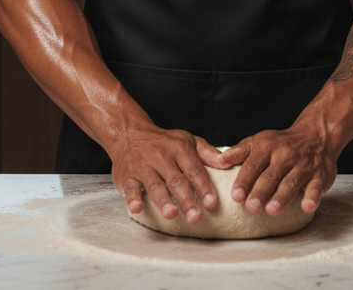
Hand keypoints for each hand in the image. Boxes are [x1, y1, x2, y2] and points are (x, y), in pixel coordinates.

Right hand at [108, 123, 232, 223]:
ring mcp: (142, 166)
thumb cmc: (163, 142)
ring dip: (163, 200)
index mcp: (179, 148)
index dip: (203, 186)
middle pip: (176, 180)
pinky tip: (137, 208)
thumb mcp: (186, 140)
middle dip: (186, 199)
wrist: (129, 133)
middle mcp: (161, 156)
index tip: (211, 203)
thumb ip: (207, 152)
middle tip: (196, 217)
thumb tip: (226, 162)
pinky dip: (133, 198)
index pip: (194, 169)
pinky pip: (130, 188)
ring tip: (172, 214)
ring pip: (155, 184)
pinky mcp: (126, 176)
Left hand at [220, 124, 337, 216]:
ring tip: (271, 210)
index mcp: (267, 147)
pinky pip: (316, 187)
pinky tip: (306, 206)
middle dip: (260, 192)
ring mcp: (303, 166)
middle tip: (250, 208)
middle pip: (271, 176)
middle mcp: (285, 155)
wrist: (316, 135)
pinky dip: (312, 196)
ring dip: (282, 196)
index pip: (253, 165)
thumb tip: (218, 161)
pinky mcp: (320, 176)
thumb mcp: (259, 141)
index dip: (244, 181)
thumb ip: (239, 152)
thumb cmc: (281, 143)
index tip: (235, 196)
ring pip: (291, 182)